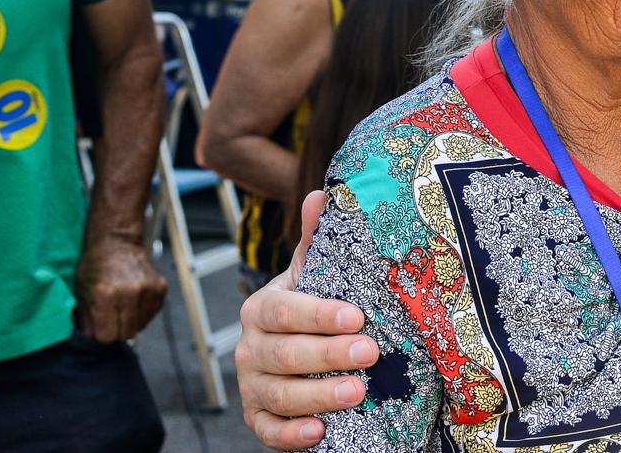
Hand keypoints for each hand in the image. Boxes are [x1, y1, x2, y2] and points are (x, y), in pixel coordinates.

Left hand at [75, 233, 167, 341]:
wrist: (118, 242)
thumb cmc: (96, 266)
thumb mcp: (82, 291)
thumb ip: (86, 318)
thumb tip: (92, 339)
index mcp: (106, 294)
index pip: (107, 337)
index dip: (101, 335)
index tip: (99, 328)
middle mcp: (130, 293)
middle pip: (126, 334)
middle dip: (116, 331)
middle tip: (110, 320)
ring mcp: (148, 290)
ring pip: (141, 326)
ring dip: (131, 322)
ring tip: (122, 307)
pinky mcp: (161, 288)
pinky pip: (152, 314)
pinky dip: (142, 312)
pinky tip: (134, 300)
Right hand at [237, 191, 379, 449]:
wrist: (296, 346)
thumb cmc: (313, 304)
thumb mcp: (316, 272)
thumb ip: (318, 239)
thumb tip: (322, 193)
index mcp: (263, 307)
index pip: (286, 310)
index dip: (319, 315)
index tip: (357, 317)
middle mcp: (250, 346)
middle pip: (284, 354)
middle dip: (328, 355)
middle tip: (370, 353)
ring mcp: (251, 384)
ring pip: (279, 394)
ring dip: (318, 395)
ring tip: (358, 392)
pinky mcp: (258, 416)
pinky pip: (267, 429)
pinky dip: (290, 434)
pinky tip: (320, 432)